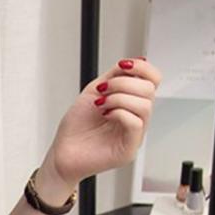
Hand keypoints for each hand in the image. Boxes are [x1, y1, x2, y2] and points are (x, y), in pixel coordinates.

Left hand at [43, 56, 161, 189]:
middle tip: (103, 90)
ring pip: (144, 105)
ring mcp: (134, 135)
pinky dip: (119, 113)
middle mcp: (136, 119)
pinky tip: (105, 115)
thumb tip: (136, 61)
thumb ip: (115, 75)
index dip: (142, 68)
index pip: (153, 80)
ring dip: (119, 98)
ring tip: (101, 104)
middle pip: (149, 90)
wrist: (61, 153)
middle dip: (123, 83)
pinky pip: (136, 123)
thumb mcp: (94, 91)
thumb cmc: (75, 128)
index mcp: (131, 104)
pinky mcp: (128, 150)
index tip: (123, 65)